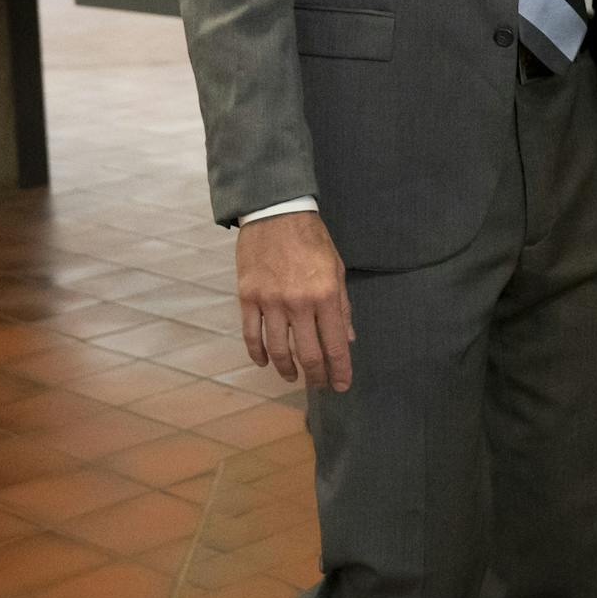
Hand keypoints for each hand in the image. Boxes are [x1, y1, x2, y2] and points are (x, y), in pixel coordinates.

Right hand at [236, 211, 354, 391]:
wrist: (275, 212)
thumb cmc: (311, 239)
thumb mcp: (336, 268)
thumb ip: (342, 305)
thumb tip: (348, 339)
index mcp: (325, 294)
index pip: (336, 344)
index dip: (340, 370)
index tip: (342, 385)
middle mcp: (298, 302)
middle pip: (308, 354)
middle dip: (316, 376)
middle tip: (320, 385)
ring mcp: (270, 301)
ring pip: (278, 351)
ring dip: (287, 370)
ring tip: (292, 376)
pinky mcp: (248, 297)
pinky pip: (251, 336)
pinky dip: (258, 354)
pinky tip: (265, 362)